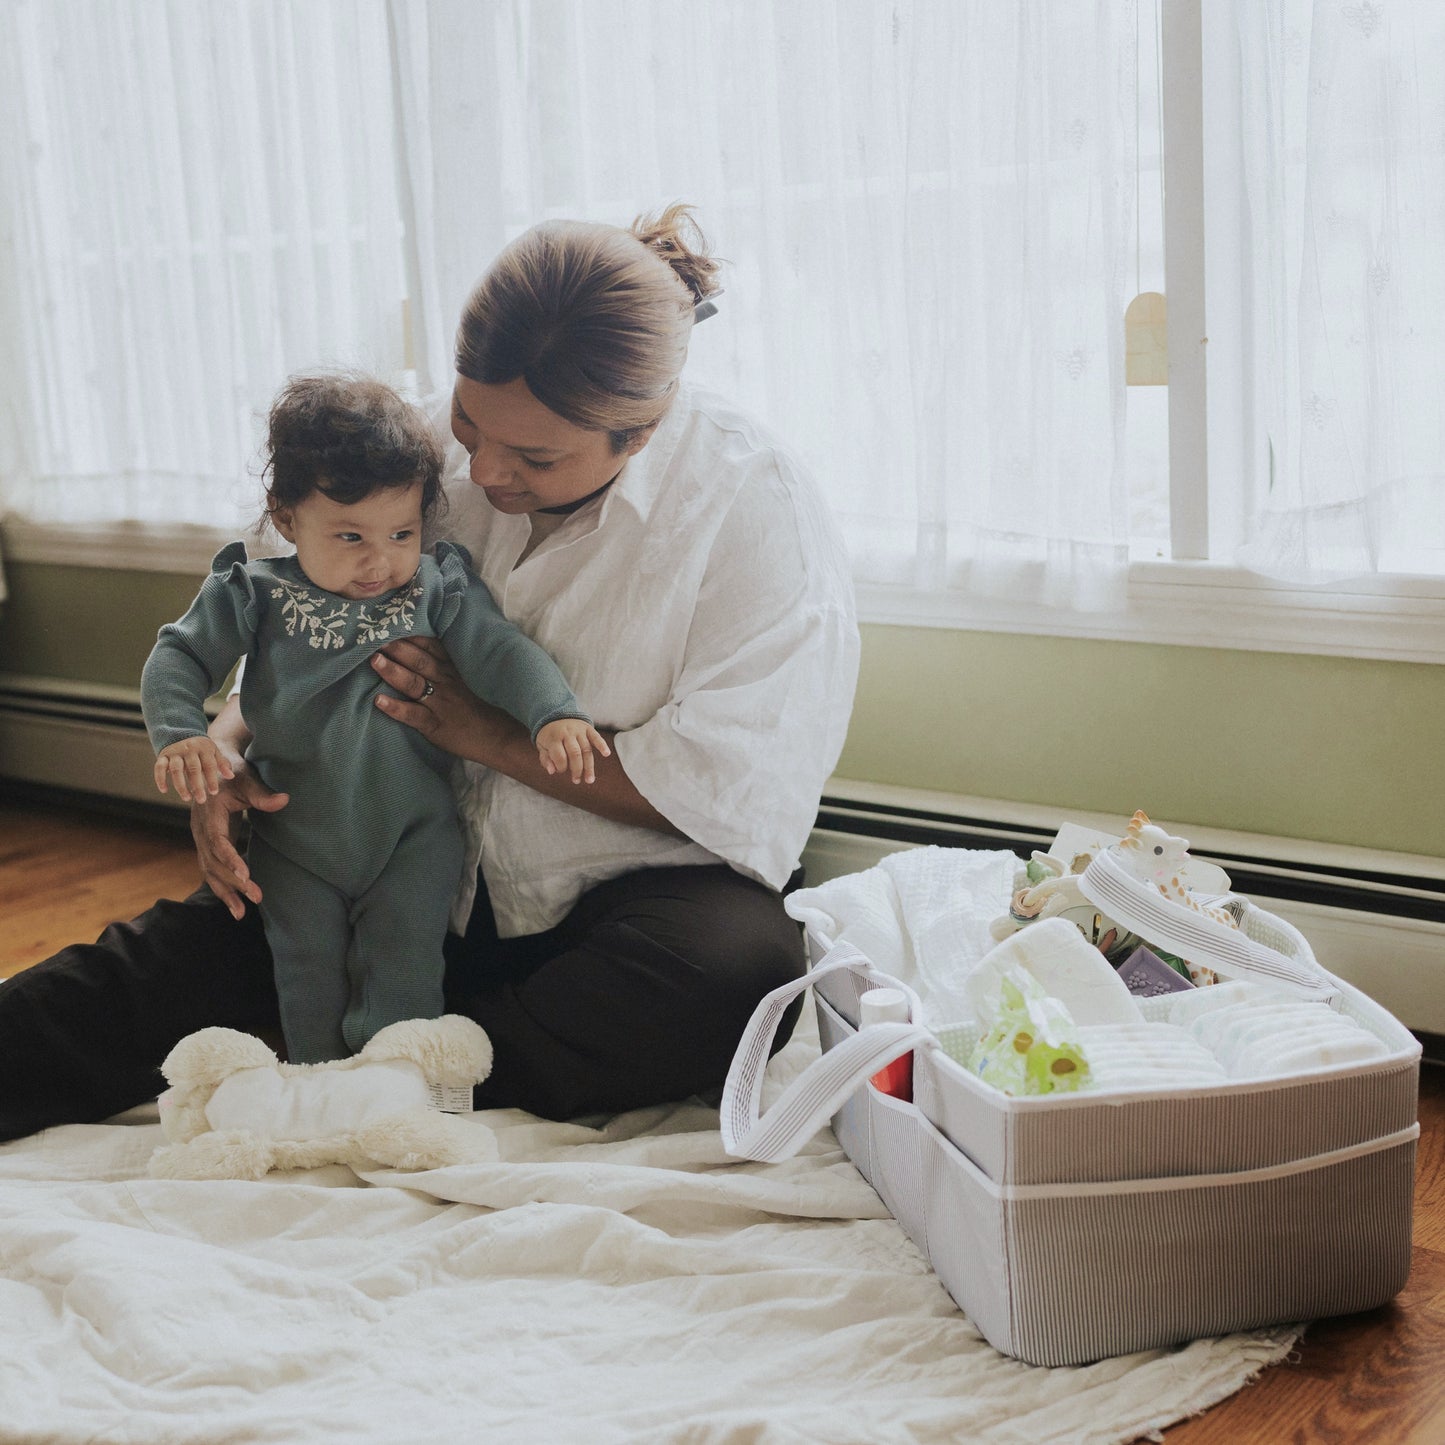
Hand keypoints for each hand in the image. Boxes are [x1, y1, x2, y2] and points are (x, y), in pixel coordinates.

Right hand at [155, 735, 233, 801]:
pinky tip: (164, 790)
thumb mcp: (213, 751)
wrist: (180, 732)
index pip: (209, 765)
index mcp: (203, 748)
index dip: (211, 779)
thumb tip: (231, 776)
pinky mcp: (163, 756)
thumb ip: (222, 763)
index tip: (214, 792)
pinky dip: (160, 778)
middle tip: (201, 800)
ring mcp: (175, 753)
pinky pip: (159, 767)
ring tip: (186, 798)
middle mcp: (189, 750)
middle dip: (197, 785)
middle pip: (193, 769)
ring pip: (176, 769)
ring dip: (180, 785)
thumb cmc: (201, 747)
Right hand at [190, 756, 289, 920]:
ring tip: (241, 914)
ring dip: (224, 892)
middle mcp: (200, 829)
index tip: (245, 876)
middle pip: (213, 862)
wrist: (211, 765)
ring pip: (209, 870)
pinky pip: (211, 869)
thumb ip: (262, 793)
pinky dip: (221, 887)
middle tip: (256, 897)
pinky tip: (234, 905)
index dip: (230, 859)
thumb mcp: (246, 778)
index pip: (217, 841)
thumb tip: (284, 800)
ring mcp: (201, 838)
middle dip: (233, 882)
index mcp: (209, 813)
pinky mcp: (208, 844)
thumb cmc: (232, 771)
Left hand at [371, 636, 507, 762]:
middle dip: (396, 647)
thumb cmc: (487, 708)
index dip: (411, 634)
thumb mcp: (474, 679)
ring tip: (374, 660)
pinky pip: (413, 715)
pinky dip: (396, 708)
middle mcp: (446, 682)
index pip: (431, 646)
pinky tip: (378, 701)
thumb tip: (431, 649)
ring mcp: (441, 703)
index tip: (392, 622)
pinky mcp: (436, 725)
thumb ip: (454, 664)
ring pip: (413, 683)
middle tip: (373, 635)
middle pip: (418, 660)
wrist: (502, 737)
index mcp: (454, 669)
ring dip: (393, 671)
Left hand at [536, 718, 611, 783]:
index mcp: (554, 738)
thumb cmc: (549, 735)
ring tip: (589, 780)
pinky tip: (606, 754)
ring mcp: (579, 730)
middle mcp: (567, 733)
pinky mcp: (588, 728)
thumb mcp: (542, 746)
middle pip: (575, 753)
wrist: (556, 715)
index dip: (561, 767)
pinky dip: (602, 745)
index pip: (560, 755)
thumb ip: (546, 759)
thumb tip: (552, 771)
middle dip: (577, 769)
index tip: (561, 771)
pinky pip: (596, 737)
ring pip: (587, 749)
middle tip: (577, 781)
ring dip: (589, 766)